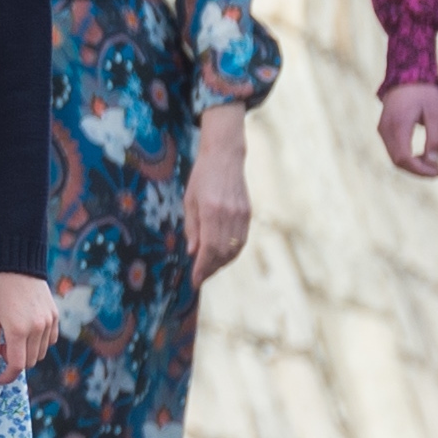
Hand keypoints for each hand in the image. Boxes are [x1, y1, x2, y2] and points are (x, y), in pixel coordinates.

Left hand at [0, 271, 59, 383]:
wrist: (19, 267)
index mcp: (18, 329)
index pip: (17, 364)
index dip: (8, 376)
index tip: (0, 379)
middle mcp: (37, 329)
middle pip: (29, 361)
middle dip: (15, 362)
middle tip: (3, 347)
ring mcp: (49, 323)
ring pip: (40, 353)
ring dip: (27, 353)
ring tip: (14, 337)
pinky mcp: (55, 317)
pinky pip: (50, 340)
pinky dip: (39, 343)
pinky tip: (28, 332)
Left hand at [187, 104, 250, 285]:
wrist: (225, 157)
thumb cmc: (201, 177)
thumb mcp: (189, 200)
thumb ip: (192, 227)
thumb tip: (193, 252)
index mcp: (212, 211)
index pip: (210, 248)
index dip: (203, 267)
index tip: (195, 280)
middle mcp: (230, 215)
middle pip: (223, 252)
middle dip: (211, 268)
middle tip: (199, 278)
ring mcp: (242, 215)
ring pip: (235, 249)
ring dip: (222, 263)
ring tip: (208, 270)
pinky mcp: (248, 214)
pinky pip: (241, 240)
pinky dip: (231, 252)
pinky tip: (221, 257)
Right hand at [379, 82, 437, 177]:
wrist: (405, 75)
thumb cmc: (423, 93)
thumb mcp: (435, 114)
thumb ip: (434, 138)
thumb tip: (433, 162)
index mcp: (399, 125)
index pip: (404, 158)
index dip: (421, 170)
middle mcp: (386, 129)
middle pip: (398, 161)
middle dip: (418, 170)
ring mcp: (382, 129)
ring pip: (394, 157)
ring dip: (412, 165)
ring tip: (432, 164)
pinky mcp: (383, 129)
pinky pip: (393, 150)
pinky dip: (406, 157)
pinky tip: (420, 156)